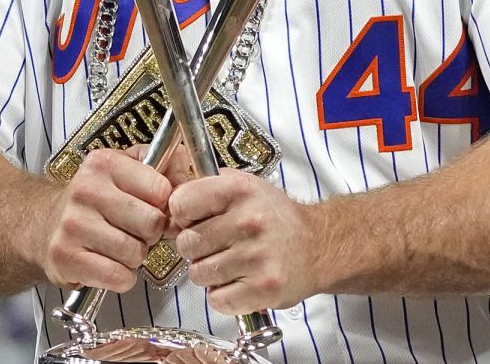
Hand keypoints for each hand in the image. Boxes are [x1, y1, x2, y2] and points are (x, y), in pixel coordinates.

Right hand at [32, 147, 173, 292]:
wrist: (42, 225)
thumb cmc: (92, 201)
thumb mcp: (124, 170)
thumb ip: (162, 165)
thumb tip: (189, 172)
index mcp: (104, 164)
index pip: (161, 190)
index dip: (164, 206)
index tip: (152, 210)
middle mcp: (86, 191)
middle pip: (152, 224)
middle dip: (151, 234)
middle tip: (135, 232)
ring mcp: (73, 225)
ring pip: (136, 253)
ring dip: (135, 257)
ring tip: (118, 247)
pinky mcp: (66, 257)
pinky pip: (119, 277)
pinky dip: (121, 277)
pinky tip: (108, 264)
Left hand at [169, 168, 326, 313]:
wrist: (319, 245)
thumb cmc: (277, 218)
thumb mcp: (246, 187)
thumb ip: (208, 189)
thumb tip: (170, 210)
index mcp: (240, 190)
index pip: (180, 204)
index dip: (182, 216)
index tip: (194, 221)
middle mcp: (248, 221)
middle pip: (186, 243)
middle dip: (195, 248)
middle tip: (216, 247)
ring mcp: (256, 257)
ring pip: (198, 274)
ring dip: (209, 274)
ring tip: (230, 265)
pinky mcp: (263, 289)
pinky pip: (217, 300)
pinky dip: (224, 296)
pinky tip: (239, 282)